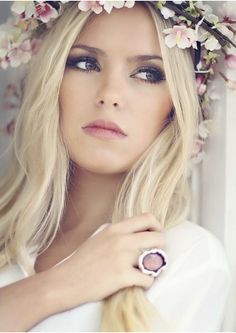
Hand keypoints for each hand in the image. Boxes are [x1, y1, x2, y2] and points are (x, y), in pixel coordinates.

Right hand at [49, 213, 164, 311]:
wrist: (65, 282)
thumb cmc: (81, 261)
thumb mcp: (99, 238)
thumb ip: (118, 234)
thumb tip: (138, 234)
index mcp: (115, 228)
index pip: (147, 217)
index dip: (157, 227)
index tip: (155, 236)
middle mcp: (121, 239)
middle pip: (157, 237)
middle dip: (161, 247)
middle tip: (154, 257)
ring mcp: (122, 257)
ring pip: (155, 258)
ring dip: (153, 267)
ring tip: (145, 271)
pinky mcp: (122, 276)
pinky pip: (148, 278)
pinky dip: (146, 283)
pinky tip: (137, 283)